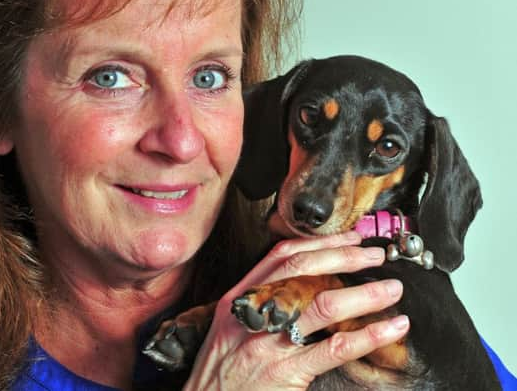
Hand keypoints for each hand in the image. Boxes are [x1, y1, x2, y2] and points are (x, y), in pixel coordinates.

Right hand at [183, 231, 407, 390]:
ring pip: (322, 306)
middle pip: (302, 271)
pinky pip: (334, 349)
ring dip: (363, 294)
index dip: (319, 243)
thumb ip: (259, 303)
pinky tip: (390, 328)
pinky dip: (368, 335)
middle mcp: (254, 312)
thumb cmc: (219, 370)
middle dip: (344, 257)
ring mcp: (269, 341)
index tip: (348, 239)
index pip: (280, 255)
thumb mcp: (229, 326)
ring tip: (391, 289)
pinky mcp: (286, 371)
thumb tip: (302, 286)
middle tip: (375, 256)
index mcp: (240, 298)